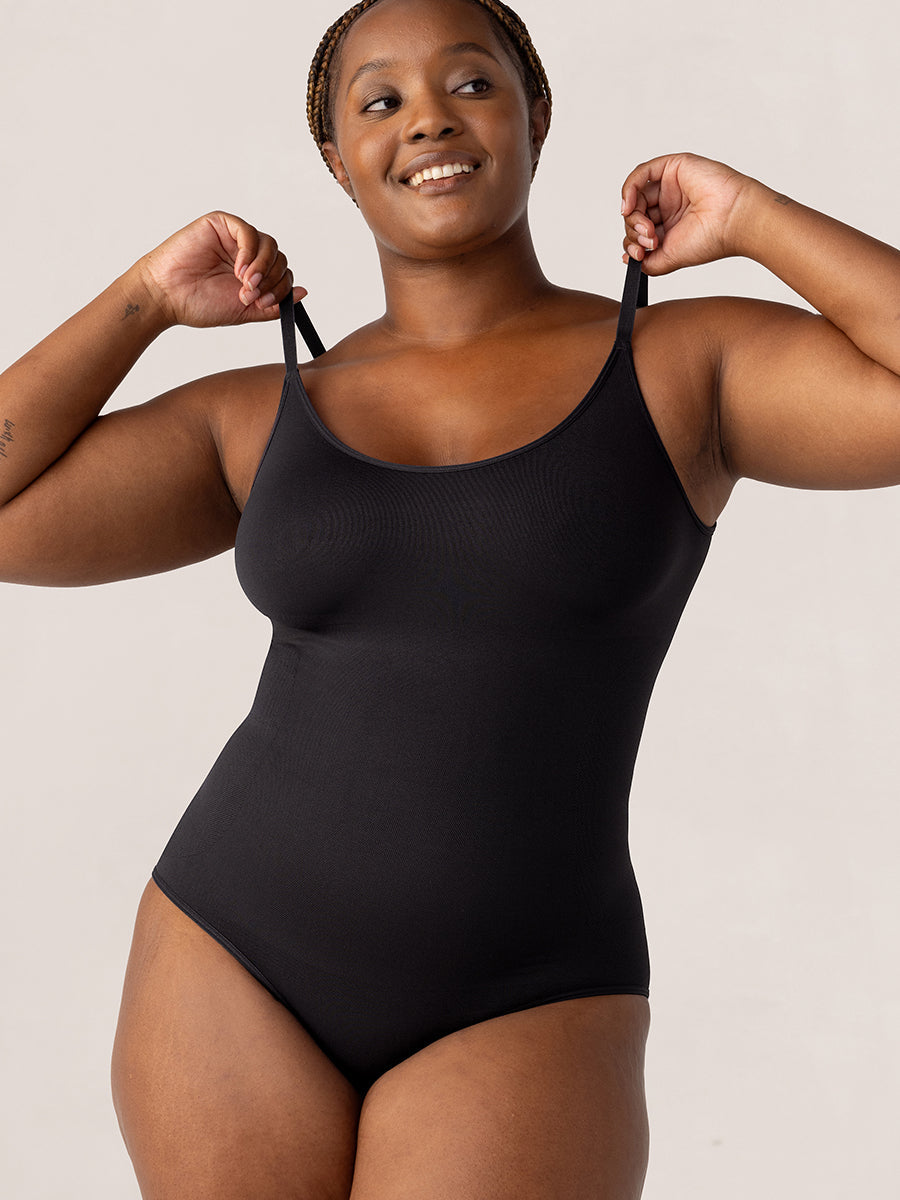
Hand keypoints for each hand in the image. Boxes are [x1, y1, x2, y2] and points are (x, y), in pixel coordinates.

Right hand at [131, 211, 305, 327]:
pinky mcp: (221, 224)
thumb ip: (275, 304)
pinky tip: (238, 269)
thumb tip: (304, 293)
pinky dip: (250, 252)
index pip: (282, 273)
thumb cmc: (199, 304)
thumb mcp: (246, 311)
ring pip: (269, 244)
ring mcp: (234, 238)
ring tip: (245, 285)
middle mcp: (246, 254)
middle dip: (271, 280)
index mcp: (254, 273)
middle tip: (251, 295)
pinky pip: (248, 232)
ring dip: (263, 267)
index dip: (280, 288)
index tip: (264, 303)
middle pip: (279, 258)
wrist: (168, 296)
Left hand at [620, 153, 757, 275]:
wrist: (733, 221)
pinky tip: (628, 206)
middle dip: (634, 231)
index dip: (633, 243)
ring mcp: (670, 186)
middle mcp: (668, 205)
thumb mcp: (669, 259)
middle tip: (649, 241)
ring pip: (634, 196)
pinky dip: (628, 190)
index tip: (640, 254)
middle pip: (634, 214)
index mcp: (669, 225)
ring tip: (648, 230)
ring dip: (633, 216)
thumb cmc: (711, 238)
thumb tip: (627, 258)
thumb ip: (646, 262)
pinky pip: (641, 173)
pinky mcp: (673, 167)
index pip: (637, 231)